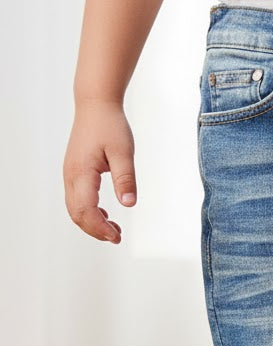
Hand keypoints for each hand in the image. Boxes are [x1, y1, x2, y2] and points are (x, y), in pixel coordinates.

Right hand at [63, 99, 136, 243]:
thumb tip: (129, 204)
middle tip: (117, 238)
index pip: (85, 210)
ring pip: (74, 209)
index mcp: (81, 172)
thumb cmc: (110, 126)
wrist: (96, 106)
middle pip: (76, 214)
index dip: (100, 228)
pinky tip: (107, 216)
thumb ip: (126, 179)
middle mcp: (71, 175)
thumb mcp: (124, 152)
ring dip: (92, 223)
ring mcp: (70, 174)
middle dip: (95, 230)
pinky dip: (90, 213)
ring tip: (115, 231)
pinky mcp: (75, 173)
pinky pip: (77, 200)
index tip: (117, 237)